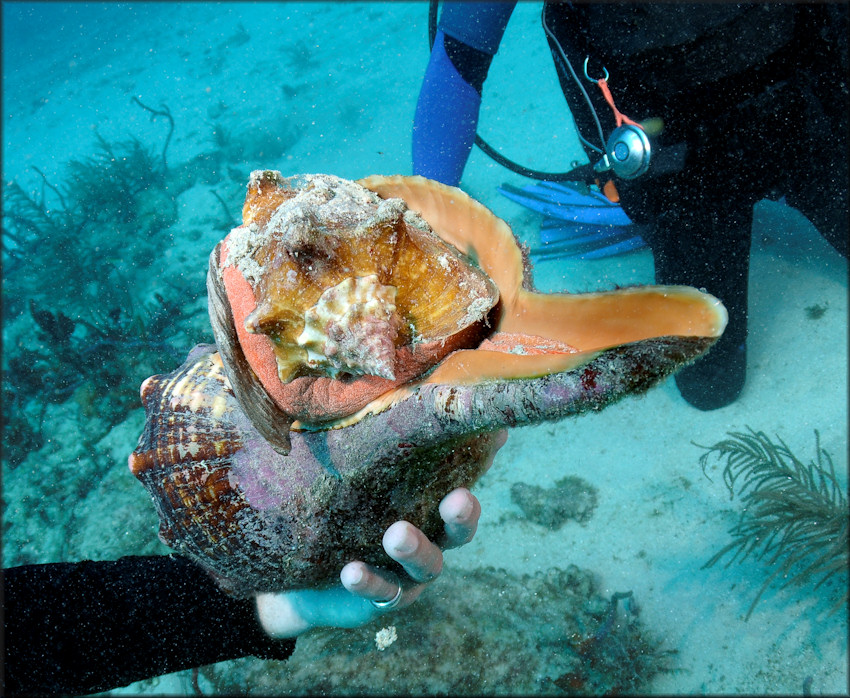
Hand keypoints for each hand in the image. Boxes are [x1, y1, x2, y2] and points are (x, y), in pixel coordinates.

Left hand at [256, 430, 504, 637]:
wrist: (306, 574)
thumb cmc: (341, 509)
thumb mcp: (358, 476)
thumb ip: (381, 444)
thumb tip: (406, 387)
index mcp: (428, 505)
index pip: (462, 484)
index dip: (480, 461)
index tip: (493, 442)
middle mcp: (430, 539)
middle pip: (459, 531)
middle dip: (461, 515)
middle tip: (458, 497)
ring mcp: (407, 573)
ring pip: (425, 565)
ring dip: (414, 548)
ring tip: (395, 533)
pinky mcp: (380, 598)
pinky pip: (381, 593)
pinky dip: (369, 582)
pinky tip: (351, 569)